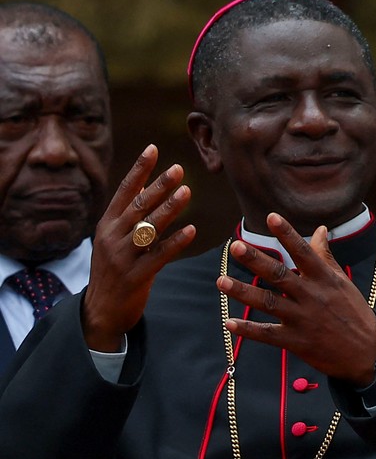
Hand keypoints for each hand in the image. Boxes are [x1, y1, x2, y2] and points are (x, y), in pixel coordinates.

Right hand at [81, 145, 195, 351]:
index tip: (153, 148)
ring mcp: (122, 257)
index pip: (124, 191)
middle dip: (158, 186)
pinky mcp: (136, 276)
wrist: (101, 310)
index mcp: (106, 224)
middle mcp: (111, 237)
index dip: (139, 169)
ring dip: (168, 209)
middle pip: (138, 207)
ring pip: (148, 228)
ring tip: (187, 192)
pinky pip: (158, 256)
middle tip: (178, 169)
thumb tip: (142, 185)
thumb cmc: (113, 268)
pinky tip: (192, 231)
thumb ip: (127, 214)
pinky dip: (175, 242)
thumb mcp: (112, 238)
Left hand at [217, 215, 375, 383]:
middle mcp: (312, 296)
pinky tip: (229, 322)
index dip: (287, 234)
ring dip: (243, 292)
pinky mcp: (296, 341)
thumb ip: (325, 256)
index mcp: (325, 279)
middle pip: (280, 275)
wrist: (366, 351)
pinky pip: (267, 334)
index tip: (271, 217)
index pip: (303, 252)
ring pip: (268, 302)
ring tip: (221, 281)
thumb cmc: (353, 311)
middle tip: (236, 246)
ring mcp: (303, 319)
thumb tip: (320, 229)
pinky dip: (248, 329)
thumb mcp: (342, 281)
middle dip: (257, 260)